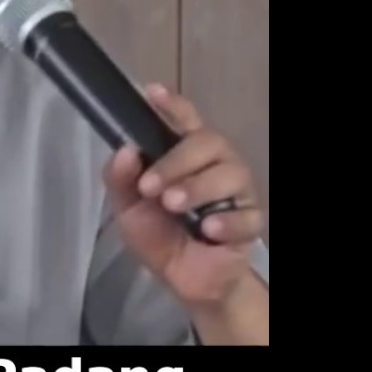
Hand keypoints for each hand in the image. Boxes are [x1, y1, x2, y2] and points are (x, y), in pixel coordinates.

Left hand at [102, 83, 264, 308]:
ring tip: (173, 206)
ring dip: (198, 187)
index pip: (184, 120)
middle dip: (176, 162)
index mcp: (185, 154)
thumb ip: (120, 179)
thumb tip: (124, 149)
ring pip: (231, 173)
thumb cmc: (158, 233)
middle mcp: (215, 164)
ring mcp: (237, 192)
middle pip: (208, 142)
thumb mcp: (128, 207)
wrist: (183, 280)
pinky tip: (208, 229)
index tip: (153, 92)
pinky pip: (247, 214)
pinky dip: (226, 220)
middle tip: (150, 186)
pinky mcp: (251, 223)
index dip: (172, 105)